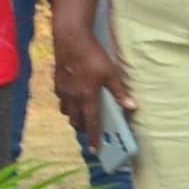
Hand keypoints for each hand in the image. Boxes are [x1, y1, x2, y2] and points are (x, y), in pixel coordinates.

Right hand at [48, 28, 129, 146]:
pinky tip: (74, 98)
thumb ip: (120, 92)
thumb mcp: (111, 73)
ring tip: (83, 115)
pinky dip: (67, 104)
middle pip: (76, 121)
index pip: (91, 123)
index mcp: (88, 97)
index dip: (94, 138)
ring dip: (74, 117)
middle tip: (91, 129)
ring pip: (66, 112)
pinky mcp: (57, 82)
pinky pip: (61, 100)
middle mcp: (73, 97)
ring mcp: (62, 90)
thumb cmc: (93, 55)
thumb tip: (132, 107)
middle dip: (83, 128)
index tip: (95, 150)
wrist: (70, 38)